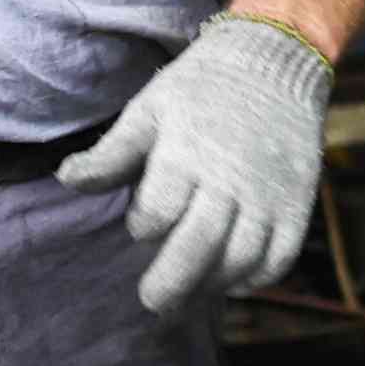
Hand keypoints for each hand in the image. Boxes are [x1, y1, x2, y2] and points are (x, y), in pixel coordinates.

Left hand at [58, 14, 333, 316]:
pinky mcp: (297, 204)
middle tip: (154, 303)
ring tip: (191, 293)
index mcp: (186, 156)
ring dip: (212, 285)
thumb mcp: (150, 109)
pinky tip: (234, 279)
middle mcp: (229, 182)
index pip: (158, 214)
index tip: (141, 224)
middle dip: (170, 284)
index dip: (143, 226)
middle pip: (197, 249)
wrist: (275, 62)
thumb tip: (67, 179)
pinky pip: (278, 258)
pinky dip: (256, 278)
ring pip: (240, 260)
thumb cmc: (202, 87)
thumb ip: (112, 153)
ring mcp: (267, 196)